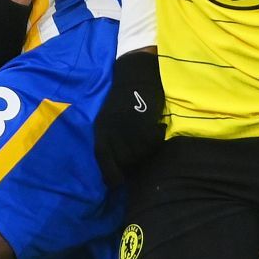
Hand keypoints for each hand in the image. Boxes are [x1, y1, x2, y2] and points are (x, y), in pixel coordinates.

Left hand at [95, 51, 164, 183]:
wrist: (136, 74)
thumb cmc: (124, 100)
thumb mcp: (108, 120)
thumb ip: (110, 141)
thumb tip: (115, 170)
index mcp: (100, 129)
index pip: (102, 158)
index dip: (110, 174)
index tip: (117, 184)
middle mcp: (112, 129)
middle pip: (124, 160)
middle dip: (133, 162)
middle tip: (141, 152)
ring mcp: (128, 125)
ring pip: (140, 153)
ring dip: (147, 150)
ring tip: (149, 138)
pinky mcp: (144, 120)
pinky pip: (153, 140)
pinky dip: (157, 137)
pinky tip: (158, 127)